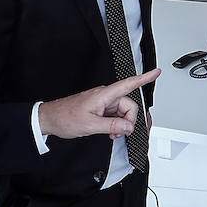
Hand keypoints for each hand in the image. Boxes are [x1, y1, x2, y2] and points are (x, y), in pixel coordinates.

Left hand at [37, 68, 159, 139]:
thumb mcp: (90, 125)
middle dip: (128, 120)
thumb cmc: (65, 117)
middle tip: (120, 132)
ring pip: (123, 112)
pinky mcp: (100, 109)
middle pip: (129, 105)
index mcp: (104, 95)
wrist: (51, 118)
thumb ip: (112, 126)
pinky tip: (110, 132)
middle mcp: (105, 96)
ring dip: (121, 125)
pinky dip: (116, 125)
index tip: (156, 72)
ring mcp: (103, 103)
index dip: (144, 78)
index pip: (128, 84)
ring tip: (112, 134)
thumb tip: (128, 127)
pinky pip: (115, 116)